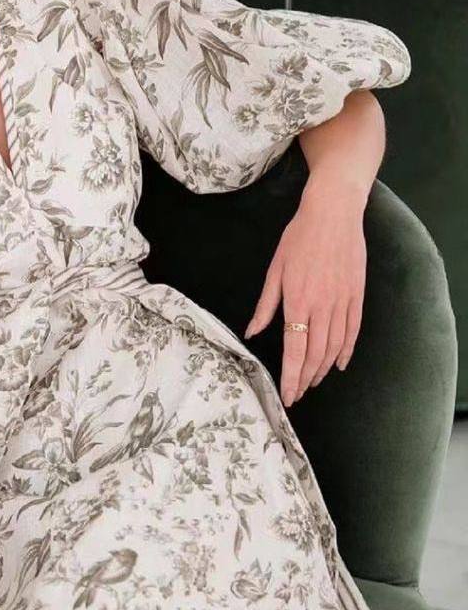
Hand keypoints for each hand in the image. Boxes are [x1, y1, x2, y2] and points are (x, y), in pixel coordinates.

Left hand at [243, 185, 366, 406]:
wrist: (334, 214)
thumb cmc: (298, 239)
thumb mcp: (274, 271)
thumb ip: (265, 306)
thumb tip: (252, 332)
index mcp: (298, 302)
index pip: (295, 350)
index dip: (292, 376)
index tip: (288, 395)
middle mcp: (323, 306)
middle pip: (315, 354)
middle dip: (306, 378)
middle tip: (298, 393)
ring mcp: (343, 302)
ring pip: (335, 346)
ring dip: (323, 369)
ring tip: (313, 382)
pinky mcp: (357, 295)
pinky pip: (353, 330)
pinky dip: (346, 351)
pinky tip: (339, 364)